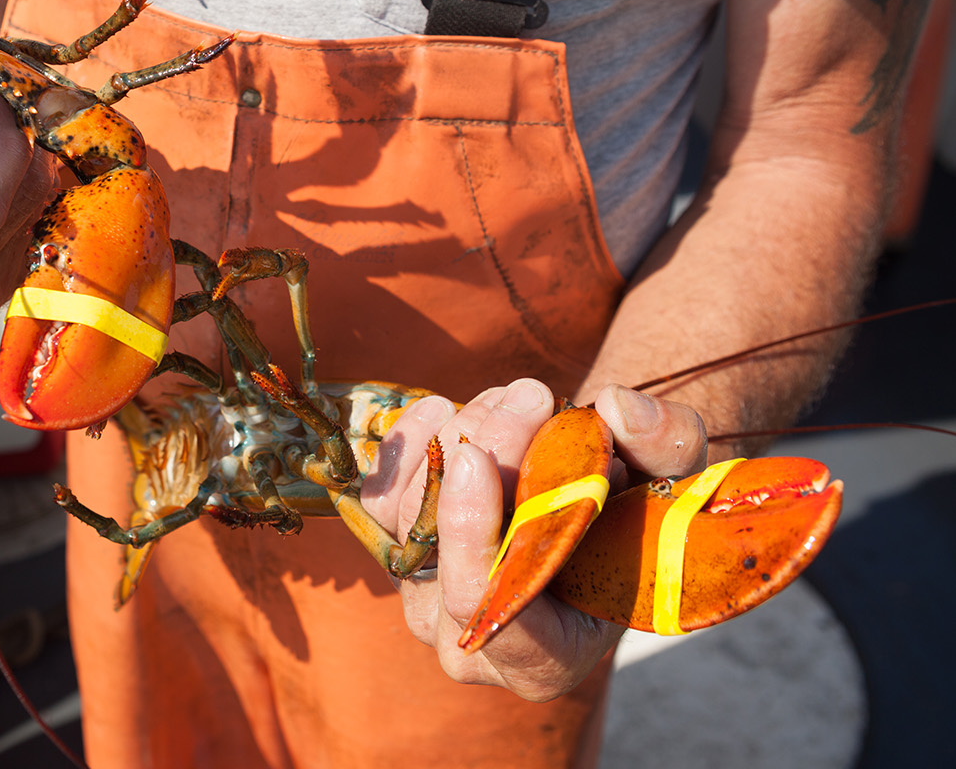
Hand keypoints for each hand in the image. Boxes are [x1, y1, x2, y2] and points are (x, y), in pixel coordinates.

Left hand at [361, 379, 707, 701]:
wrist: (597, 505)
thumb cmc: (642, 512)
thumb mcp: (678, 479)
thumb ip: (667, 446)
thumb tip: (619, 408)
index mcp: (544, 661)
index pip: (485, 608)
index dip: (474, 533)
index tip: (480, 457)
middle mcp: (470, 643)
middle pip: (445, 550)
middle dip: (485, 454)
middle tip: (530, 397)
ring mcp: (424, 599)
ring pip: (411, 517)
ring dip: (458, 439)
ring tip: (511, 399)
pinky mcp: (398, 553)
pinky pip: (379, 500)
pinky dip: (409, 447)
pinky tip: (444, 409)